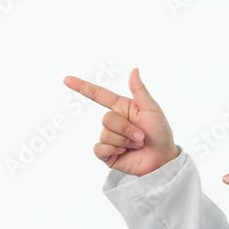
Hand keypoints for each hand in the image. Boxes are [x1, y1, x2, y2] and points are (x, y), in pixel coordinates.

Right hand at [63, 67, 179, 175]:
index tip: (66, 80)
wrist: (162, 159)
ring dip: (124, 140)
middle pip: (106, 119)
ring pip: (105, 134)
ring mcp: (109, 138)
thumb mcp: (152, 109)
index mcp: (122, 108)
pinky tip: (124, 152)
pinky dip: (113, 150)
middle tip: (141, 136)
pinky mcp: (107, 154)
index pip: (99, 95)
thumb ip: (140, 90)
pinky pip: (100, 148)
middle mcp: (114, 122)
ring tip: (137, 144)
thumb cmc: (160, 133)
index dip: (82, 87)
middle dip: (126, 128)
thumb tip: (134, 69)